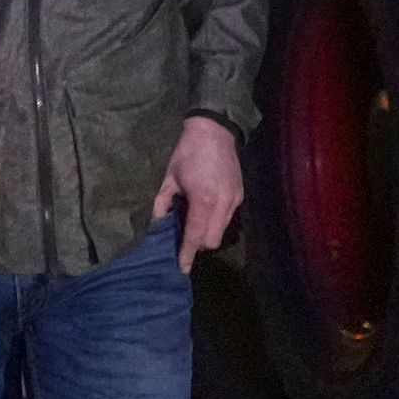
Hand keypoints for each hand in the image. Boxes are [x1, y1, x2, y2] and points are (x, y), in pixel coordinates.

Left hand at [152, 115, 244, 273]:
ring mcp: (234, 200)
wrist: (214, 131)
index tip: (181, 268)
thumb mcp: (169, 178)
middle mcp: (222, 204)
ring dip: (207, 233)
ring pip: (221, 231)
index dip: (187, 254)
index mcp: (203, 200)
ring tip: (194, 220)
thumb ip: (162, 204)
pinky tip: (206, 210)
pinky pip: (227, 219)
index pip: (195, 236)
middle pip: (211, 241)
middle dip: (197, 244)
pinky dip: (216, 221)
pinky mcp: (240, 196)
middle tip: (184, 236)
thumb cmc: (187, 152)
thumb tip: (157, 224)